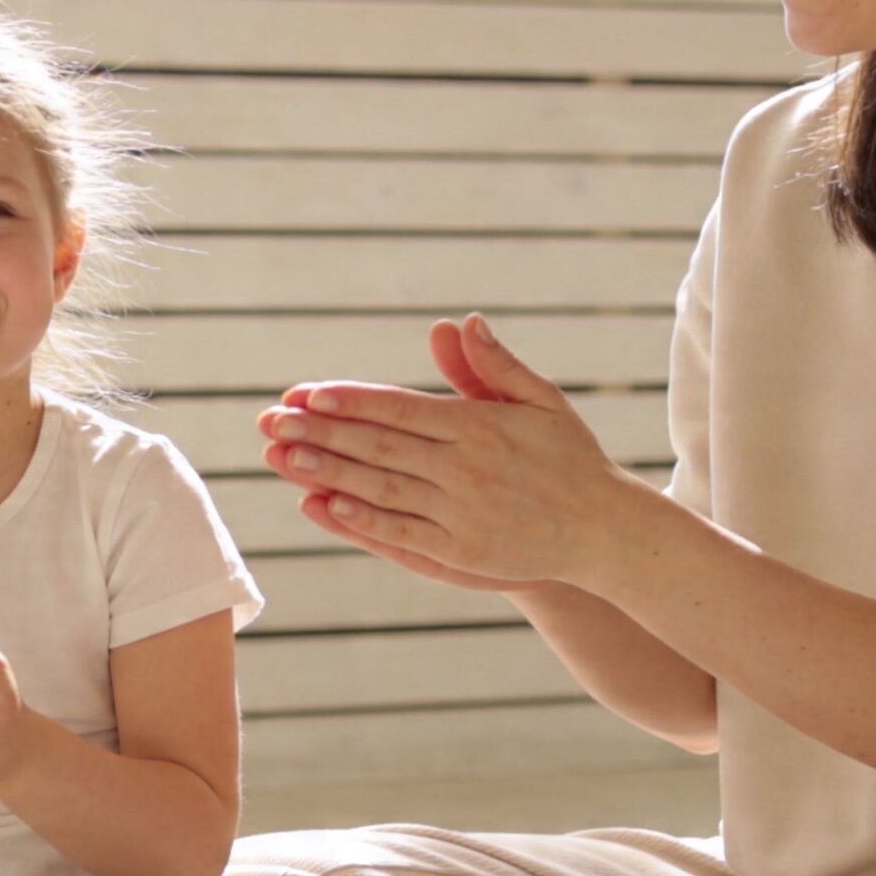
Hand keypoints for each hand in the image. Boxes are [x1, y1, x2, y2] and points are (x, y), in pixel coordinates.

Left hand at [256, 314, 654, 589]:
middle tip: (273, 417)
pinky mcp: (459, 553)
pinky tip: (320, 504)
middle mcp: (467, 470)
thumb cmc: (568, 457)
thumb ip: (495, 366)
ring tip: (282, 454)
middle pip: (380, 447)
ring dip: (327, 472)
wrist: (602, 531)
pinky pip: (398, 534)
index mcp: (482, 428)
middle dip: (322, 431)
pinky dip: (357, 520)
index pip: (402, 409)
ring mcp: (461, 514)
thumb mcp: (541, 402)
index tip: (309, 391)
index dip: (352, 400)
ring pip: (380, 490)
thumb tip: (461, 323)